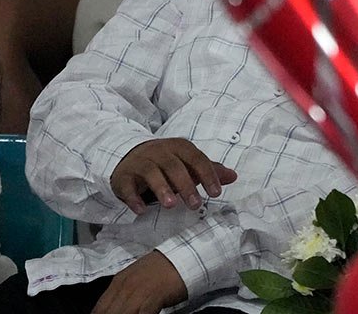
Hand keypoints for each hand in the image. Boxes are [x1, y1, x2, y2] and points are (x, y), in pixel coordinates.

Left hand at [92, 250, 185, 313]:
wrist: (183, 257)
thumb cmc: (161, 270)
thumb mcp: (135, 279)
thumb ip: (123, 292)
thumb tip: (114, 307)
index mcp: (118, 282)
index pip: (98, 308)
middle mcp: (124, 287)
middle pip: (107, 312)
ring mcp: (138, 291)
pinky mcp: (153, 296)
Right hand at [110, 138, 237, 214]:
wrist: (130, 156)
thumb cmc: (165, 162)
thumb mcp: (187, 163)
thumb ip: (208, 170)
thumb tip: (233, 176)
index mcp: (179, 147)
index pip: (197, 159)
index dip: (207, 175)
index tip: (216, 193)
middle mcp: (160, 151)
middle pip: (174, 166)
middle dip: (186, 185)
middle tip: (196, 205)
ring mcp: (140, 162)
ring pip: (151, 172)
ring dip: (162, 188)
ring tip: (171, 205)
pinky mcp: (124, 176)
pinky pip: (127, 186)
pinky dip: (133, 198)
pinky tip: (141, 210)